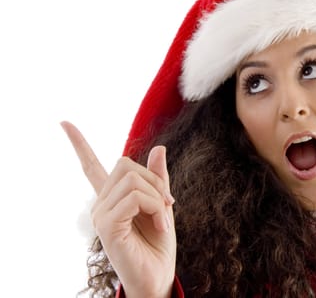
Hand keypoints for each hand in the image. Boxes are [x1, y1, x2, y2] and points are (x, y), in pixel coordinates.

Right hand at [61, 121, 175, 297]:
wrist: (158, 276)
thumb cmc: (158, 244)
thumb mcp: (162, 205)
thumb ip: (158, 179)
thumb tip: (159, 148)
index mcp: (112, 198)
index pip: (91, 166)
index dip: (79, 144)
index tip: (64, 123)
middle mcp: (101, 203)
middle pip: (125, 164)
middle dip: (154, 180)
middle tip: (168, 204)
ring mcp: (101, 214)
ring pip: (132, 180)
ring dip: (158, 196)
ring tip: (163, 219)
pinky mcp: (106, 225)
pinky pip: (134, 198)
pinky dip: (154, 207)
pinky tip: (160, 225)